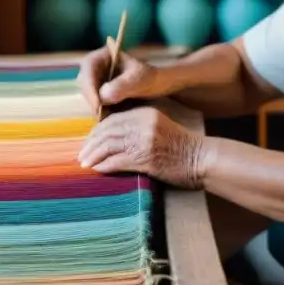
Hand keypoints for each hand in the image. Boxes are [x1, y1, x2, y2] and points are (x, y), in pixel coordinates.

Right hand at [76, 46, 166, 114]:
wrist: (159, 88)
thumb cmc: (151, 78)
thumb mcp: (140, 79)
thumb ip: (123, 85)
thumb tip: (103, 95)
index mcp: (103, 55)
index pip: (88, 67)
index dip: (89, 86)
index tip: (98, 104)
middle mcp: (95, 67)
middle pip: (84, 83)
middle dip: (92, 100)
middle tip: (104, 115)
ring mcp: (96, 82)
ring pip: (88, 96)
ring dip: (97, 108)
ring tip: (112, 117)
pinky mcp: (99, 95)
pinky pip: (94, 105)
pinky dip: (101, 112)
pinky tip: (112, 117)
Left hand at [77, 107, 206, 188]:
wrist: (202, 159)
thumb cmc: (181, 147)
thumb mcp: (158, 128)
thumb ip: (136, 128)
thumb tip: (109, 138)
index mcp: (145, 113)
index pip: (112, 120)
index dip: (96, 132)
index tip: (89, 142)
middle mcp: (142, 124)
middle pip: (107, 132)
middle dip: (91, 144)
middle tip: (81, 156)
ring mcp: (144, 141)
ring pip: (108, 146)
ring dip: (93, 156)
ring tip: (85, 164)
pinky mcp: (146, 158)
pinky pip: (117, 161)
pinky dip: (104, 166)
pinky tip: (98, 171)